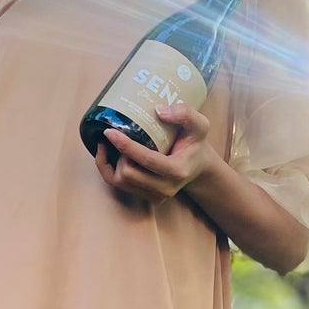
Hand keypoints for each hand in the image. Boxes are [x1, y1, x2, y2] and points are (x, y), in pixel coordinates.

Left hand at [92, 99, 217, 205]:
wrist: (198, 166)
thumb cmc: (195, 143)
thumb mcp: (199, 125)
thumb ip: (185, 113)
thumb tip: (159, 111)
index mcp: (177, 170)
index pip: (147, 160)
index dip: (126, 146)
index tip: (110, 131)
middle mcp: (166, 188)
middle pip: (128, 174)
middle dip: (118, 154)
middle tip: (115, 136)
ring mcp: (156, 196)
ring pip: (120, 182)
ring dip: (111, 163)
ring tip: (110, 144)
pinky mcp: (147, 198)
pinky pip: (119, 186)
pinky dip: (109, 171)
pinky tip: (108, 156)